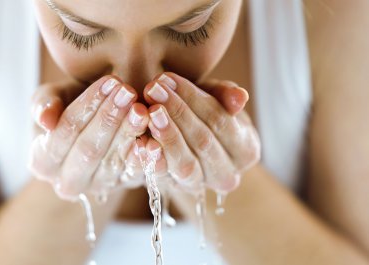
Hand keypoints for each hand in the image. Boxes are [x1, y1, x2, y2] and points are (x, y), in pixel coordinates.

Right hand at [27, 76, 150, 200]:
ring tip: (142, 109)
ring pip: (113, 162)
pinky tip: (153, 140)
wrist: (97, 125)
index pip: (65, 131)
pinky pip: (135, 175)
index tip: (108, 82)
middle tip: (128, 92)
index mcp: (42, 162)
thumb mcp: (54, 98)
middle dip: (109, 118)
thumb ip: (44, 103)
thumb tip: (45, 121)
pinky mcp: (124, 186)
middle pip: (88, 150)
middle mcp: (68, 182)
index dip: (87, 106)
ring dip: (129, 133)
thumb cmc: (71, 106)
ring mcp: (97, 188)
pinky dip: (145, 159)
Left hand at [140, 72, 260, 194]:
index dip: (194, 99)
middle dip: (176, 112)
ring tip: (149, 112)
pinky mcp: (174, 190)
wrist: (186, 143)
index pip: (221, 121)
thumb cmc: (204, 115)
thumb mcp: (216, 99)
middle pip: (203, 142)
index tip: (168, 78)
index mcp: (245, 150)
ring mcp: (200, 185)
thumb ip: (226, 95)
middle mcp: (227, 175)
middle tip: (153, 90)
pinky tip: (140, 141)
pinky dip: (152, 160)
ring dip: (166, 136)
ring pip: (185, 164)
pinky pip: (163, 178)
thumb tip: (240, 97)